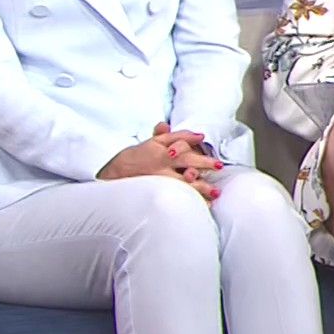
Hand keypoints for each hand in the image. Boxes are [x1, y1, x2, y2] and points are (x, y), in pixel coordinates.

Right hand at [98, 123, 221, 200]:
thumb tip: (176, 127)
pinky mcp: (159, 193)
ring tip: (216, 192)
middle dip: (203, 164)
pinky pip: (178, 198)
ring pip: (183, 183)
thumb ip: (165, 136)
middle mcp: (161, 165)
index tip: (203, 139)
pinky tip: (206, 205)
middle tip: (219, 166)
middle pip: (185, 162)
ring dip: (201, 187)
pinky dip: (192, 202)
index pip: (178, 144)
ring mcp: (160, 181)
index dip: (190, 141)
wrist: (114, 175)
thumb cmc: (136, 158)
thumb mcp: (149, 144)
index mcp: (160, 151)